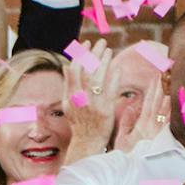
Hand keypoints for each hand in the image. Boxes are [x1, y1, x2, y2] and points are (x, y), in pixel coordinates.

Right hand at [61, 45, 117, 164]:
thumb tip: (67, 65)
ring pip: (97, 78)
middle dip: (93, 54)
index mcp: (70, 96)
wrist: (87, 142)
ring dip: (104, 62)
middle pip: (85, 71)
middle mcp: (79, 99)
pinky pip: (110, 91)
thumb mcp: (68, 104)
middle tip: (101, 42)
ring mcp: (92, 104)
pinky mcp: (105, 110)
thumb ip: (68, 85)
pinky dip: (113, 78)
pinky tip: (118, 67)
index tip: (87, 43)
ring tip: (109, 50)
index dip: (80, 55)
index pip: (73, 70)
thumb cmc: (80, 122)